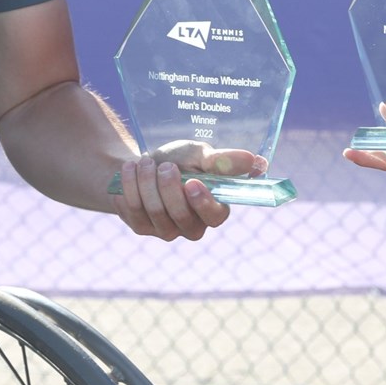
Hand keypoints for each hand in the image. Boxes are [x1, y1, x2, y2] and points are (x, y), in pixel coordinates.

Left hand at [111, 142, 261, 240]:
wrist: (143, 163)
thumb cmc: (179, 159)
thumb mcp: (200, 155)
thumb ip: (223, 161)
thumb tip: (256, 161)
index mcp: (213, 208)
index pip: (214, 217)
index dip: (203, 203)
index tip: (191, 182)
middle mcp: (192, 226)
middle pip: (181, 217)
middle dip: (168, 187)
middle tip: (163, 165)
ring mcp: (165, 230)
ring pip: (155, 212)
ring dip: (147, 182)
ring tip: (145, 161)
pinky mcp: (141, 227)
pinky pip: (133, 209)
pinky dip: (129, 185)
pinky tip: (130, 170)